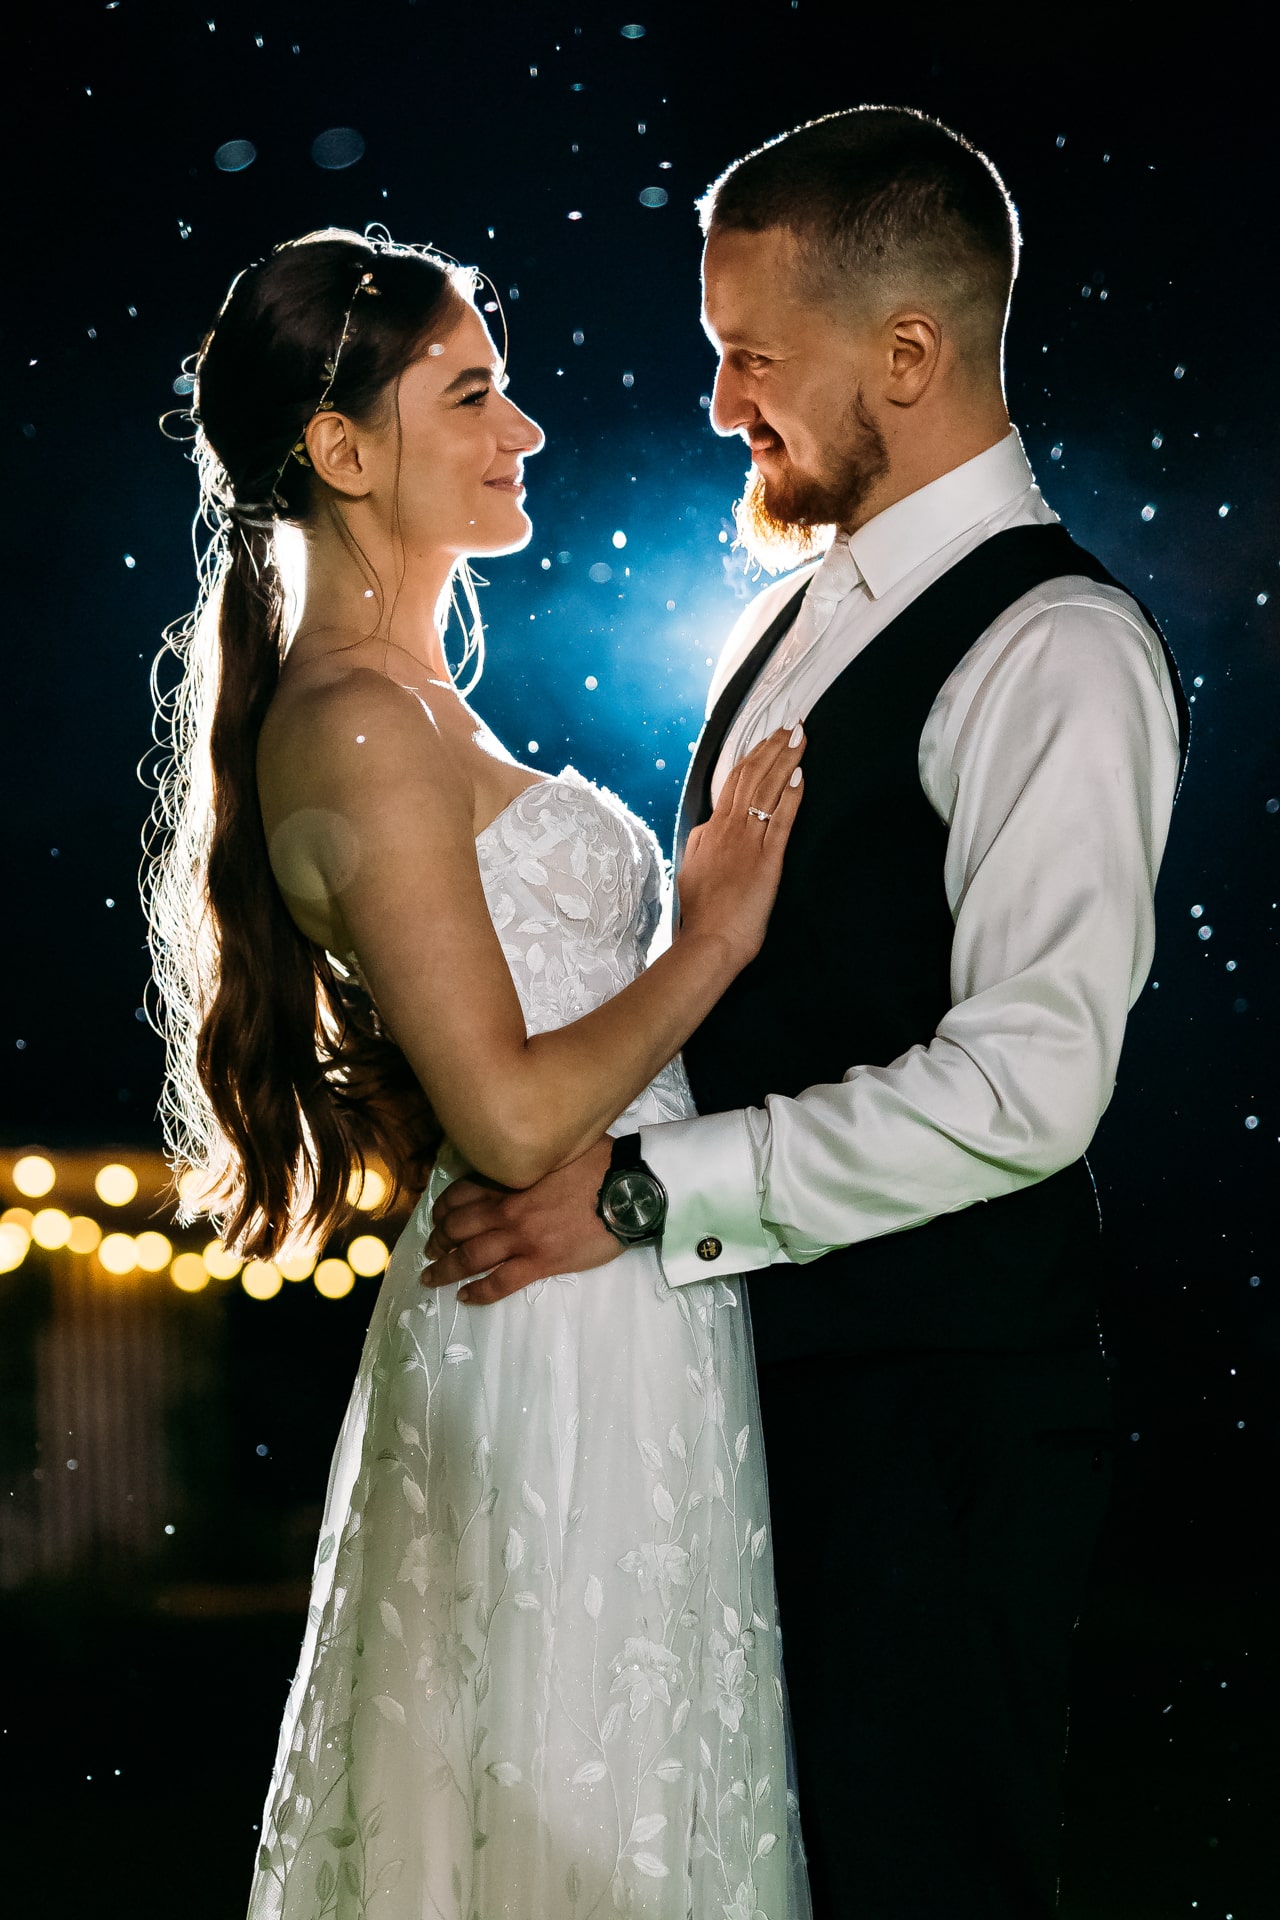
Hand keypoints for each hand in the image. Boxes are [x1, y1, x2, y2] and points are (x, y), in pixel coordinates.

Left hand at [420, 1135, 620, 1303]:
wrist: (629, 1190)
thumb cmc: (602, 1162)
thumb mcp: (561, 1147)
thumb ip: (536, 1155)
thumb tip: (529, 1151)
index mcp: (513, 1180)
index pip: (464, 1192)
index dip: (445, 1206)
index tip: (438, 1215)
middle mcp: (509, 1210)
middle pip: (459, 1227)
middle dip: (439, 1238)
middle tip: (430, 1248)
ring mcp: (523, 1239)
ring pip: (470, 1257)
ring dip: (445, 1268)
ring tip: (432, 1277)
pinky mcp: (541, 1262)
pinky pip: (500, 1282)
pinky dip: (479, 1291)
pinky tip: (464, 1297)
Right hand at [677, 724, 804, 964]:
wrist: (708, 940)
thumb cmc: (702, 915)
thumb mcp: (693, 871)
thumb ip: (701, 846)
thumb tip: (707, 829)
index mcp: (709, 832)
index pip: (732, 786)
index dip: (751, 759)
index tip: (765, 741)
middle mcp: (727, 830)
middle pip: (750, 778)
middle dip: (771, 748)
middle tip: (789, 725)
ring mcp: (747, 842)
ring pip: (766, 790)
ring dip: (784, 760)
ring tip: (798, 737)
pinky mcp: (767, 859)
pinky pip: (781, 819)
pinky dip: (792, 794)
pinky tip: (801, 774)